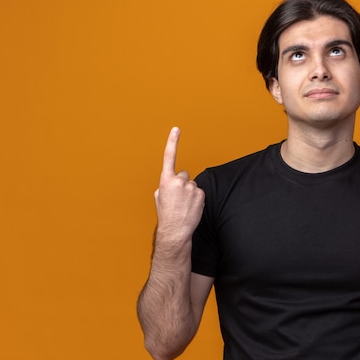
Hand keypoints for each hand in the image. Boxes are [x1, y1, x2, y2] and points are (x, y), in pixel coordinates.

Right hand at [154, 127, 204, 241]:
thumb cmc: (166, 214)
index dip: (172, 141)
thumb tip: (172, 181)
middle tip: (178, 197)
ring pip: (192, 184)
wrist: (176, 230)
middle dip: (182, 183)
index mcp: (166, 180)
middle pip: (184, 174)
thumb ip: (165, 184)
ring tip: (184, 205)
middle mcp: (179, 181)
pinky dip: (196, 198)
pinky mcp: (201, 194)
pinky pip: (199, 192)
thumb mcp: (159, 196)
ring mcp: (191, 187)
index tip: (176, 129)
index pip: (169, 156)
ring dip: (189, 192)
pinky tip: (191, 207)